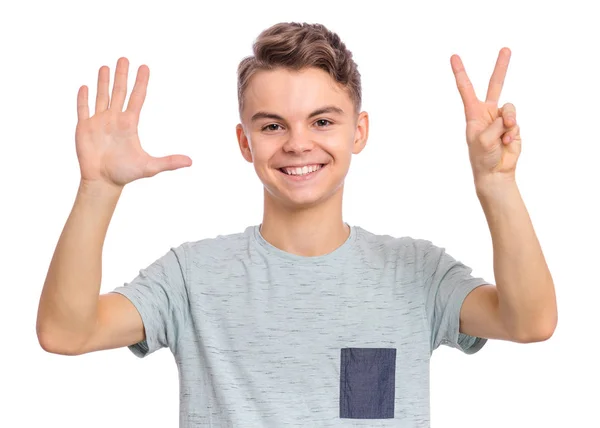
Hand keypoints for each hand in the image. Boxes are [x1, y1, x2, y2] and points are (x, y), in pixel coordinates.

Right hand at [75, 57, 191, 187]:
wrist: (103, 182)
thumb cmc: (125, 174)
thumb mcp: (150, 166)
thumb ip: (169, 162)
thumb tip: (190, 162)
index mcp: (129, 124)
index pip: (137, 98)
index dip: (141, 83)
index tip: (145, 67)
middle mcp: (114, 119)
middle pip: (119, 92)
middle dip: (122, 75)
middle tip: (124, 58)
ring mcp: (99, 122)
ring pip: (102, 96)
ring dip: (103, 82)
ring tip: (106, 67)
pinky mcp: (84, 128)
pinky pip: (83, 110)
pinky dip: (83, 99)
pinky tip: (84, 87)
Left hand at [450, 48, 520, 184]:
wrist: (495, 172)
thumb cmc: (482, 157)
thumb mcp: (482, 139)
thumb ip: (496, 124)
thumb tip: (508, 118)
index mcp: (473, 113)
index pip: (466, 89)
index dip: (460, 73)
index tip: (453, 56)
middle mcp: (488, 112)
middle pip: (495, 85)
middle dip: (501, 67)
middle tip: (506, 48)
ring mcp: (502, 118)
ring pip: (510, 109)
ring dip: (508, 122)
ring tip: (504, 136)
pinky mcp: (513, 126)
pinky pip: (516, 123)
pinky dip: (513, 133)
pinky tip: (507, 143)